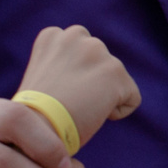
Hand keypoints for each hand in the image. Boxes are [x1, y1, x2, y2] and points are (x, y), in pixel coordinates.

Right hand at [17, 25, 140, 143]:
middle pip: (100, 61)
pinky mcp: (115, 72)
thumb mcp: (43, 77)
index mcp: (53, 35)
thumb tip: (84, 77)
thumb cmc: (35, 117)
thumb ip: (62, 65)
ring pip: (115, 78)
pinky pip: (132, 98)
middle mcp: (75, 35)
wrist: (36, 131)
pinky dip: (118, 111)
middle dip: (92, 80)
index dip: (73, 76)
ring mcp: (97, 51)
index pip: (79, 51)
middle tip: (71, 102)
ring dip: (103, 95)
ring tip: (79, 108)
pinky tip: (94, 117)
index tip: (59, 92)